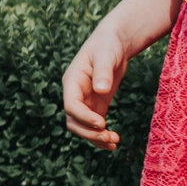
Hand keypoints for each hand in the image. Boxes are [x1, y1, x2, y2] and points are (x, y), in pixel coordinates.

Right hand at [61, 27, 133, 152]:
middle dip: (89, 133)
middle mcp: (74, 94)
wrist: (113, 43)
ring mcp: (84, 101)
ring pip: (82, 127)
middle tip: (110, 138)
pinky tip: (114, 142)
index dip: (84, 117)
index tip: (102, 123)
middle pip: (73, 121)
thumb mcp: (106, 55)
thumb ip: (102, 72)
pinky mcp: (96, 105)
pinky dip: (102, 136)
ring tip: (115, 142)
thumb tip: (101, 90)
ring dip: (96, 138)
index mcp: (72, 81)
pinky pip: (94, 126)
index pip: (71, 105)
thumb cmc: (107, 45)